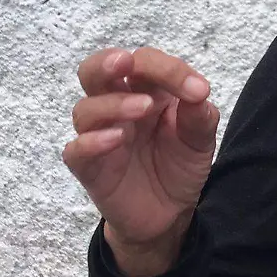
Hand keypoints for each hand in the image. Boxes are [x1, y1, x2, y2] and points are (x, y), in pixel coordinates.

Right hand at [62, 47, 219, 276]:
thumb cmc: (180, 164)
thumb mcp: (200, 138)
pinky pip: (76, 150)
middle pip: (94, 72)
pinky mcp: (89, 167)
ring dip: (112, 103)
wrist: (170, 213)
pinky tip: (116, 139)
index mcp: (145, 91)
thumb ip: (199, 114)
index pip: (144, 63)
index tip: (199, 91)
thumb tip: (198, 91)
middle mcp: (117, 107)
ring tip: (142, 108)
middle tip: (124, 62)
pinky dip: (92, 141)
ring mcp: (100, 136)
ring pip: (84, 109)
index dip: (169, 69)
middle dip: (106, 62)